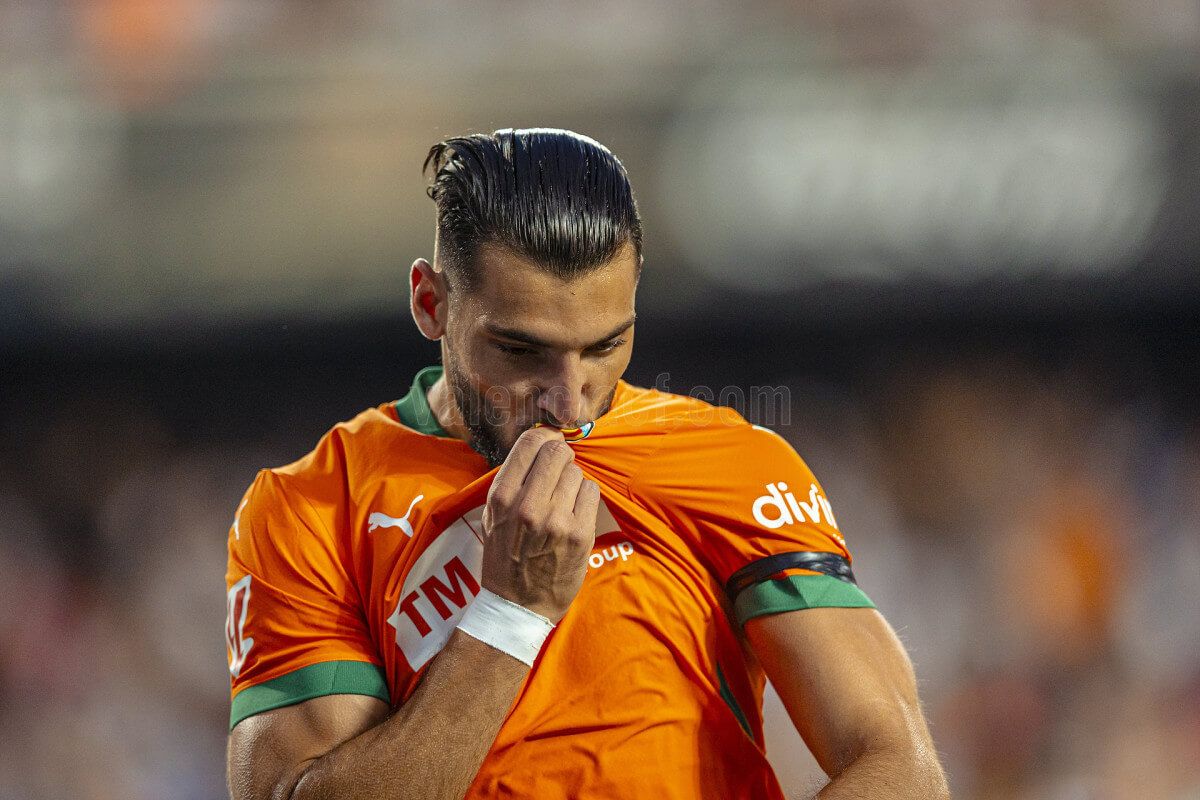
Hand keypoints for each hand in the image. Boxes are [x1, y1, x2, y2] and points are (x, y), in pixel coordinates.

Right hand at [479, 426, 599, 622]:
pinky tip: (574, 515)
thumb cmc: (504, 557)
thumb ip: (512, 479)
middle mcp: (528, 505)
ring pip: (576, 472)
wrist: (518, 605)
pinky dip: (585, 498)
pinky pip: (591, 492)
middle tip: (558, 473)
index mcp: (502, 497)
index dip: (545, 437)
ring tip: (562, 503)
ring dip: (572, 482)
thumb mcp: (493, 515)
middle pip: (558, 452)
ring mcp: (556, 520)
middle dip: (561, 458)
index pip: (530, 442)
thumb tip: (539, 442)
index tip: (550, 443)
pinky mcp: (580, 534)